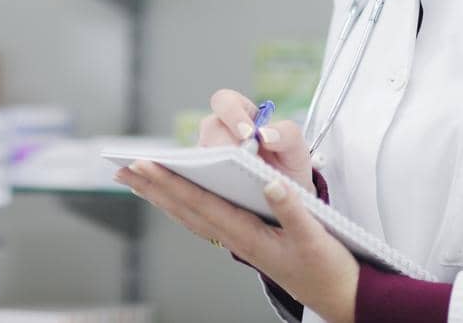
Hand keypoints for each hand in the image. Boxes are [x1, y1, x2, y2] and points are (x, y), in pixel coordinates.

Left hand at [115, 161, 359, 322]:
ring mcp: (238, 242)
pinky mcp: (246, 241)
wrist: (340, 297)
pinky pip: (204, 220)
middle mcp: (236, 239)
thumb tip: (271, 183)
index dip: (171, 183)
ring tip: (135, 180)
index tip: (145, 165)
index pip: (201, 203)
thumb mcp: (316, 237)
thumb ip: (293, 210)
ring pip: (190, 216)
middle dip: (153, 188)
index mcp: (248, 235)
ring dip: (161, 197)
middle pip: (185, 209)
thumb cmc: (328, 267)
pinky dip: (182, 206)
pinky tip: (173, 198)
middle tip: (122, 169)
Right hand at [201, 89, 313, 190]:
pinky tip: (230, 198)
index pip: (225, 101)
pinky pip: (200, 181)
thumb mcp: (296, 148)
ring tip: (239, 184)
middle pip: (210, 129)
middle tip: (244, 165)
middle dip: (226, 147)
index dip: (232, 114)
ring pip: (201, 156)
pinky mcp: (204, 181)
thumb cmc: (287, 163)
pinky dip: (212, 188)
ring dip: (217, 169)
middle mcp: (218, 132)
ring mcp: (208, 156)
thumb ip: (287, 134)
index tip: (249, 134)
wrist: (287, 195)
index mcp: (239, 114)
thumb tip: (265, 135)